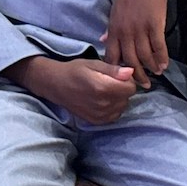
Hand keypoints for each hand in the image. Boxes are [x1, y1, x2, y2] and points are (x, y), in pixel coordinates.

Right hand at [11, 55, 135, 125]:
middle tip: (108, 82)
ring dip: (117, 99)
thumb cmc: (74, 70)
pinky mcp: (97, 121)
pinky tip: (101, 100)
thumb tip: (130, 72)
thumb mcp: (93, 63)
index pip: (131, 87)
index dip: (126, 80)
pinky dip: (112, 108)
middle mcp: (103, 104)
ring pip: (122, 107)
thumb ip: (113, 70)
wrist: (55, 85)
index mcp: (103, 87)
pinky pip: (114, 115)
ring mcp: (100, 115)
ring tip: (103, 91)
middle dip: (122, 89)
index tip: (116, 76)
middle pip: (127, 98)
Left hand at [102, 0, 182, 78]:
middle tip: (144, 84)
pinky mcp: (154, 25)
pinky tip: (164, 65)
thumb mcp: (115, 11)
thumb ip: (111, 29)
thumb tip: (103, 39)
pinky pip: (158, 47)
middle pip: (130, 61)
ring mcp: (140, 29)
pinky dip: (162, 58)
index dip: (118, 71)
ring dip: (151, 68)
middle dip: (137, 75)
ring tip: (156, 74)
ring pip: (144, 56)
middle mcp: (125, 32)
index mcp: (114, 29)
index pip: (112, 56)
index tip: (124, 80)